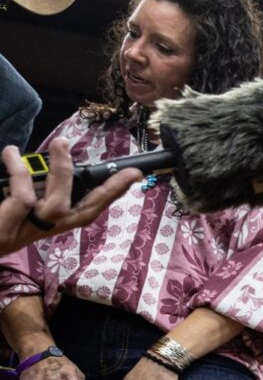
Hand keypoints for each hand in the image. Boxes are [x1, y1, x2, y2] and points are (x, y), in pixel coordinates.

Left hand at [1, 141, 143, 254]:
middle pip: (82, 215)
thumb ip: (21, 193)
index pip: (82, 213)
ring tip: (60, 144)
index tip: (132, 174)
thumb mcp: (3, 208)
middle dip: (108, 191)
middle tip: (126, 168)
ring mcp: (21, 234)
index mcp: (37, 229)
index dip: (108, 195)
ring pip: (56, 204)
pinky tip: (10, 154)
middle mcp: (35, 234)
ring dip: (62, 172)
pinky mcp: (5, 229)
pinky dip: (19, 172)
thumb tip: (34, 166)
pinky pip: (23, 197)